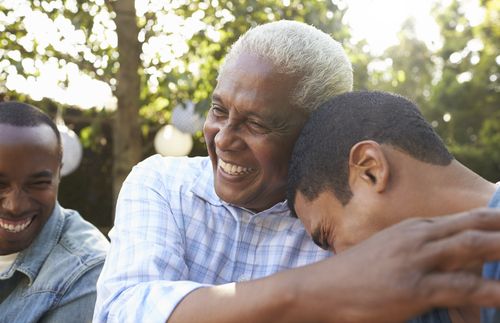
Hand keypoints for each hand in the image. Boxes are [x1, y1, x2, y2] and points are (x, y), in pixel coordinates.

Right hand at [299, 208, 499, 322]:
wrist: (324, 288)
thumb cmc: (356, 273)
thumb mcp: (390, 252)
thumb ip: (419, 249)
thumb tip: (447, 257)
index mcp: (416, 228)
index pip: (469, 219)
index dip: (499, 221)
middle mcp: (420, 237)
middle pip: (477, 228)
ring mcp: (417, 260)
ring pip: (475, 249)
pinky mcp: (414, 287)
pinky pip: (465, 288)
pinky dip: (494, 291)